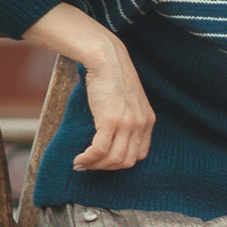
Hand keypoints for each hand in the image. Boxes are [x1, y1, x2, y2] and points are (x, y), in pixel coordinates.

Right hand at [22, 4, 152, 170]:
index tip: (103, 161)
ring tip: (81, 163)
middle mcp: (141, 124)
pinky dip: (88, 159)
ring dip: (95, 166)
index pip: (139, 155)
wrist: (107, 58)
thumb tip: (111, 137)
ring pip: (113, 159)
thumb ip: (127, 118)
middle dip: (106, 168)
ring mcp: (128, 124)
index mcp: (148, 121)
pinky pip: (100, 151)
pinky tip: (79, 159)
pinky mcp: (111, 121)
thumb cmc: (112, 77)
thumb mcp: (127, 101)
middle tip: (89, 165)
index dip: (120, 163)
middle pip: (126, 161)